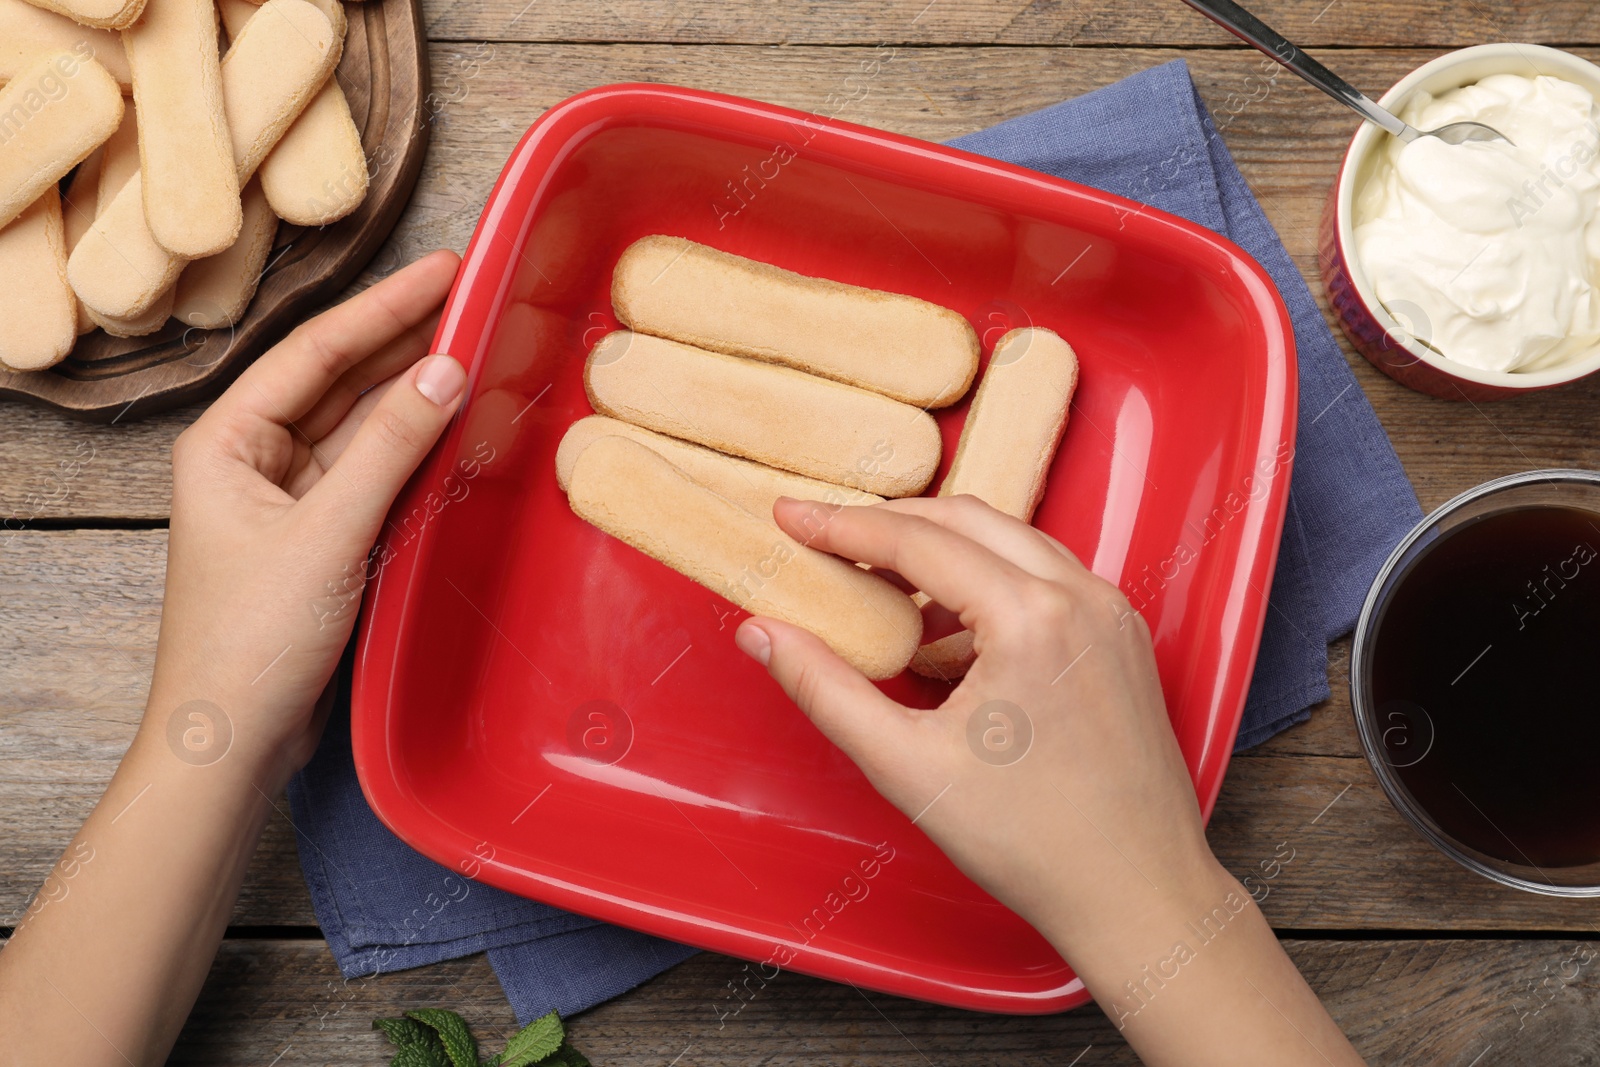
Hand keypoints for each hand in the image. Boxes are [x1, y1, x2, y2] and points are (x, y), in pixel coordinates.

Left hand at [147, 250, 464, 785]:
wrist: (232, 741)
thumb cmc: (250, 641)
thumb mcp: (327, 534)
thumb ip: (388, 448)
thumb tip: (445, 372)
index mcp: (226, 441)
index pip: (315, 351)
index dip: (383, 307)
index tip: (443, 272)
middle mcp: (253, 459)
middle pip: (338, 381)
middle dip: (402, 341)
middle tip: (470, 298)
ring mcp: (288, 500)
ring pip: (361, 428)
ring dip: (413, 395)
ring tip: (474, 350)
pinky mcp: (321, 539)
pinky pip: (373, 475)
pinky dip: (413, 452)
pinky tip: (453, 428)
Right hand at [733, 495, 1220, 948]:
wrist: (1137, 892)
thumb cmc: (1032, 841)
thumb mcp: (906, 767)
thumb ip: (825, 689)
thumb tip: (761, 634)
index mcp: (1031, 618)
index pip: (917, 540)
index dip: (842, 524)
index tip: (789, 515)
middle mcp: (1082, 596)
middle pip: (965, 519)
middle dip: (888, 523)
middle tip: (824, 538)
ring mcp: (1111, 611)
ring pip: (1009, 541)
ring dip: (939, 548)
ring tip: (877, 584)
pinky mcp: (1122, 635)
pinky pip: (1043, 577)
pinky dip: (986, 580)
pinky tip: (943, 627)